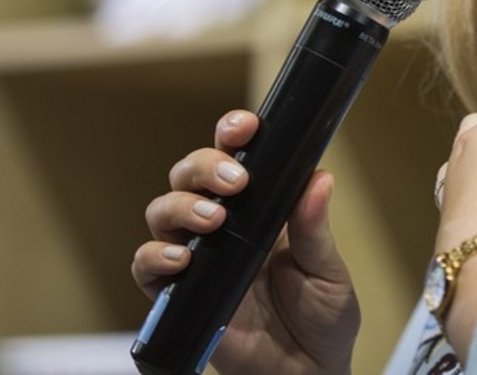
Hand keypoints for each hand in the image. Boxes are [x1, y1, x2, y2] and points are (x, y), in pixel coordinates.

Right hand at [132, 111, 358, 374]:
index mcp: (262, 209)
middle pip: (190, 175)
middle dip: (204, 166)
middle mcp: (224, 226)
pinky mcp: (179, 296)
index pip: (236, 156)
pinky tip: (181, 261)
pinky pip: (147, 268)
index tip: (245, 127)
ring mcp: (199, 259)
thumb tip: (320, 178)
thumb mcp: (329, 273)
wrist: (308, 374)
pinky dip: (155, 257)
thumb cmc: (322, 321)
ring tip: (214, 222)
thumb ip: (316, 230)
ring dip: (181, 207)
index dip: (232, 133)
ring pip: (163, 211)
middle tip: (235, 182)